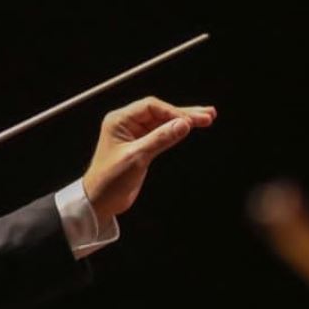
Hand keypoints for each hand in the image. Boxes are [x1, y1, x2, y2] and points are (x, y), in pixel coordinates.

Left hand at [81, 97, 215, 222]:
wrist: (100, 202)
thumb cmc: (109, 180)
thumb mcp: (136, 157)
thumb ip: (160, 139)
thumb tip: (183, 124)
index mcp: (119, 120)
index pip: (151, 107)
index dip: (174, 112)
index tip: (192, 120)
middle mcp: (126, 124)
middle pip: (160, 111)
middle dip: (184, 113)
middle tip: (208, 114)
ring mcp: (134, 134)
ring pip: (163, 122)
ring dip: (184, 121)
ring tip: (207, 118)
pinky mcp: (141, 146)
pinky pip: (162, 133)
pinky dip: (176, 132)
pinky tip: (189, 129)